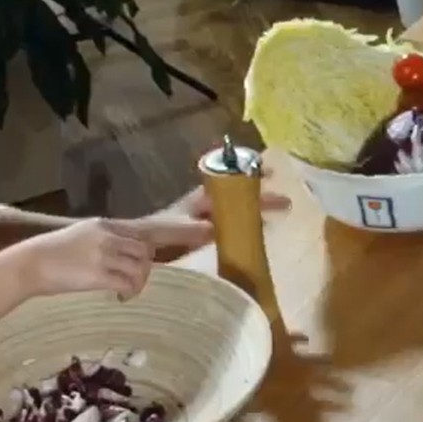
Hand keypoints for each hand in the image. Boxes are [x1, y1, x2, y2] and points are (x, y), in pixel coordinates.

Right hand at [3, 218, 153, 299]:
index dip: (144, 249)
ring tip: (131, 289)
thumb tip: (118, 250)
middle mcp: (107, 238)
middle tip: (137, 278)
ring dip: (140, 281)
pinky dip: (130, 292)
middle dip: (146, 265)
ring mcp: (105, 257)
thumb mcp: (78, 233)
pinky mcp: (100, 276)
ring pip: (140, 268)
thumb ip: (100, 237)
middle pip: (144, 250)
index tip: (139, 261)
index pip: (138, 234)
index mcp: (102, 225)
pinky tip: (122, 296)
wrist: (29, 265)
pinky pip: (128, 284)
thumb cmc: (49, 252)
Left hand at [134, 183, 291, 251]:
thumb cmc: (154, 233)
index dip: (248, 177)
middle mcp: (205, 207)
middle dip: (261, 197)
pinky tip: (256, 235)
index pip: (228, 183)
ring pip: (236, 211)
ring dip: (255, 212)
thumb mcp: (175, 229)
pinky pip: (232, 228)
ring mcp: (206, 222)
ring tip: (276, 215)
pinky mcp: (205, 238)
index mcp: (200, 199)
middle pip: (238, 198)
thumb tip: (217, 228)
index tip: (269, 174)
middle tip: (285, 201)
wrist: (137, 247)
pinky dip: (247, 228)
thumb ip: (194, 228)